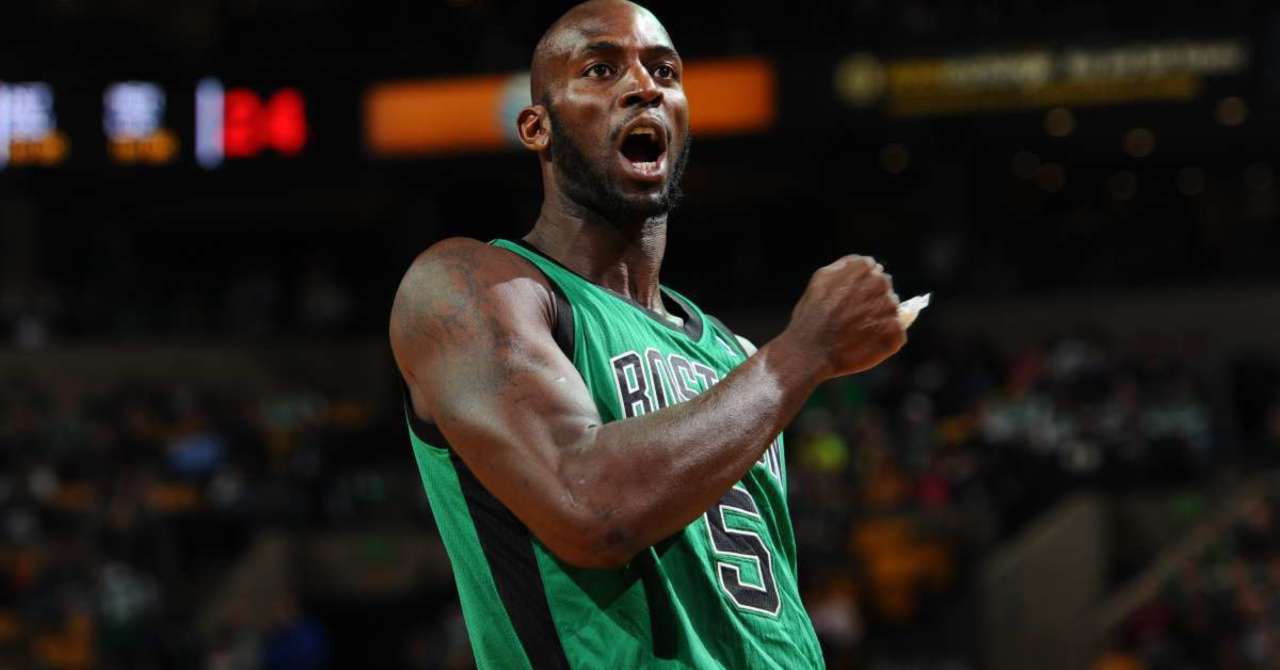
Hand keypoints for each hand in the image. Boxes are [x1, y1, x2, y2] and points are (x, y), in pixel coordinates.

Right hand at [781, 255, 905, 379]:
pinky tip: (864, 344)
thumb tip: (870, 264)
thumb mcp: (820, 279)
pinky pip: (896, 334)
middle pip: (884, 289)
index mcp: (863, 267)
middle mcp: (881, 284)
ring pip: (891, 311)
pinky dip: (883, 340)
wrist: (810, 353)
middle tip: (852, 318)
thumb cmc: (811, 316)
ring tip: (856, 332)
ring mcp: (891, 309)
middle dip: (872, 301)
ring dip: (878, 320)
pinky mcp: (896, 333)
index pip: (874, 271)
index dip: (860, 287)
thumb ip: (847, 265)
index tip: (848, 301)